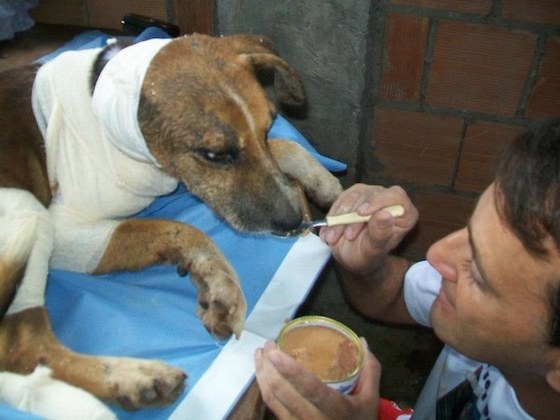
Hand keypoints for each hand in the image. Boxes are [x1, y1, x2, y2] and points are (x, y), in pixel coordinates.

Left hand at [254, 340, 379, 419]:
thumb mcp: (371, 399)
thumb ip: (369, 369)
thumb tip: (361, 340)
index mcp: (335, 409)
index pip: (310, 389)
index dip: (291, 371)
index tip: (276, 352)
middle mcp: (311, 418)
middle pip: (282, 391)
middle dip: (270, 365)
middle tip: (269, 343)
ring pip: (271, 397)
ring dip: (262, 372)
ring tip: (261, 352)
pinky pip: (271, 404)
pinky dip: (263, 385)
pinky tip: (262, 371)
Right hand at [319, 184, 417, 276]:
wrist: (353, 257)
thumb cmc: (369, 256)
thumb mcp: (374, 250)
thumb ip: (380, 234)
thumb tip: (384, 214)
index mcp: (405, 213)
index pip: (395, 196)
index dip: (377, 201)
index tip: (360, 213)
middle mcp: (389, 200)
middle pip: (371, 196)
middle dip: (354, 217)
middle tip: (348, 237)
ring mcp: (371, 195)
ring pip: (353, 197)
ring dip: (340, 218)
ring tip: (334, 238)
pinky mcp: (354, 195)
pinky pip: (341, 199)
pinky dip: (333, 215)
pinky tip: (329, 231)